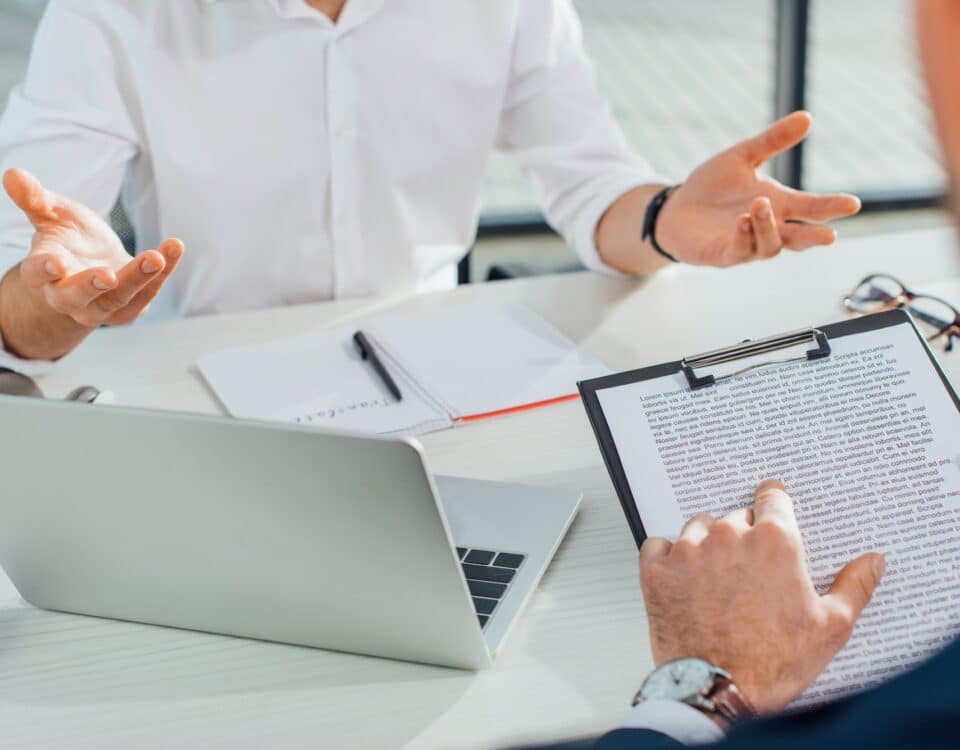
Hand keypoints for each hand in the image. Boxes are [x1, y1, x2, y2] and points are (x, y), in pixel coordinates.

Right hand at [2, 168, 182, 329]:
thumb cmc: (69, 238)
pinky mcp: (129, 309)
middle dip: (91, 286)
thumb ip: (35, 199)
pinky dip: (164, 272)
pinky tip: (174, 248)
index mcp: (44, 272)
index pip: (38, 273)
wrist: (95, 266)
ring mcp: (101, 307)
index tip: (54, 262)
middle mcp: (69, 296)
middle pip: (76, 298)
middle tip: (108, 276)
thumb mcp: (53, 214)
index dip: (43, 269)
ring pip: (119, 298)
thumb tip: (12, 174)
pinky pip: (148, 293)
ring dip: (139, 278)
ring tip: (157, 256)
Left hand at [639, 479, 884, 713]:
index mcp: (775, 541)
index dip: (774, 504)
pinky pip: (658, 545)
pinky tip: (682, 581)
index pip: (773, 497)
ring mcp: (688, 551)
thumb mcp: (830, 627)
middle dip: (745, 537)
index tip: (772, 506)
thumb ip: (854, 585)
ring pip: (698, 528)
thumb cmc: (774, 663)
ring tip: (718, 581)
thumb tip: (873, 561)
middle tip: (751, 571)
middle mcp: (729, 536)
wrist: (717, 692)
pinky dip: (668, 558)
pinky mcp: (656, 570)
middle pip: (737, 516)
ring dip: (707, 545)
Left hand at [655, 111, 860, 265]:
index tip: (853, 204)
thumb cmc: (712, 187)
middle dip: (813, 236)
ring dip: (767, 227)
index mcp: (779, 204)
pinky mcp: (722, 254)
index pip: (811, 208)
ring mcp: (746, 244)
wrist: (676, 209)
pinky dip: (743, 238)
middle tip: (830, 235)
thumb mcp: (742, 158)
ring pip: (769, 245)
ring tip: (759, 205)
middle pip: (798, 237)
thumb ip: (772, 141)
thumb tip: (806, 116)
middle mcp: (768, 228)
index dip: (832, 207)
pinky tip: (742, 222)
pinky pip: (739, 251)